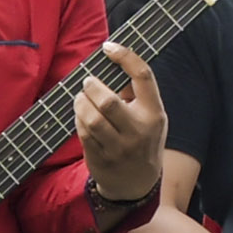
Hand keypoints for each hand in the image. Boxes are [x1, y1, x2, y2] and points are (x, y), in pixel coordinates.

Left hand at [74, 42, 166, 219]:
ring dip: (81, 102)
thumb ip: (137, 96)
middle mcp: (138, 130)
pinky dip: (78, 119)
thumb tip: (110, 65)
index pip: (142, 77)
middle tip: (88, 82)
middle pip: (108, 101)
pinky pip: (83, 132)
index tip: (109, 47)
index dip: (125, 57)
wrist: (137, 184)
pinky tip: (80, 114)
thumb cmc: (143, 141)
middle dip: (92, 86)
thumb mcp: (152, 119)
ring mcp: (118, 147)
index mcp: (155, 114)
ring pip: (91, 118)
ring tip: (81, 97)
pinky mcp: (100, 158)